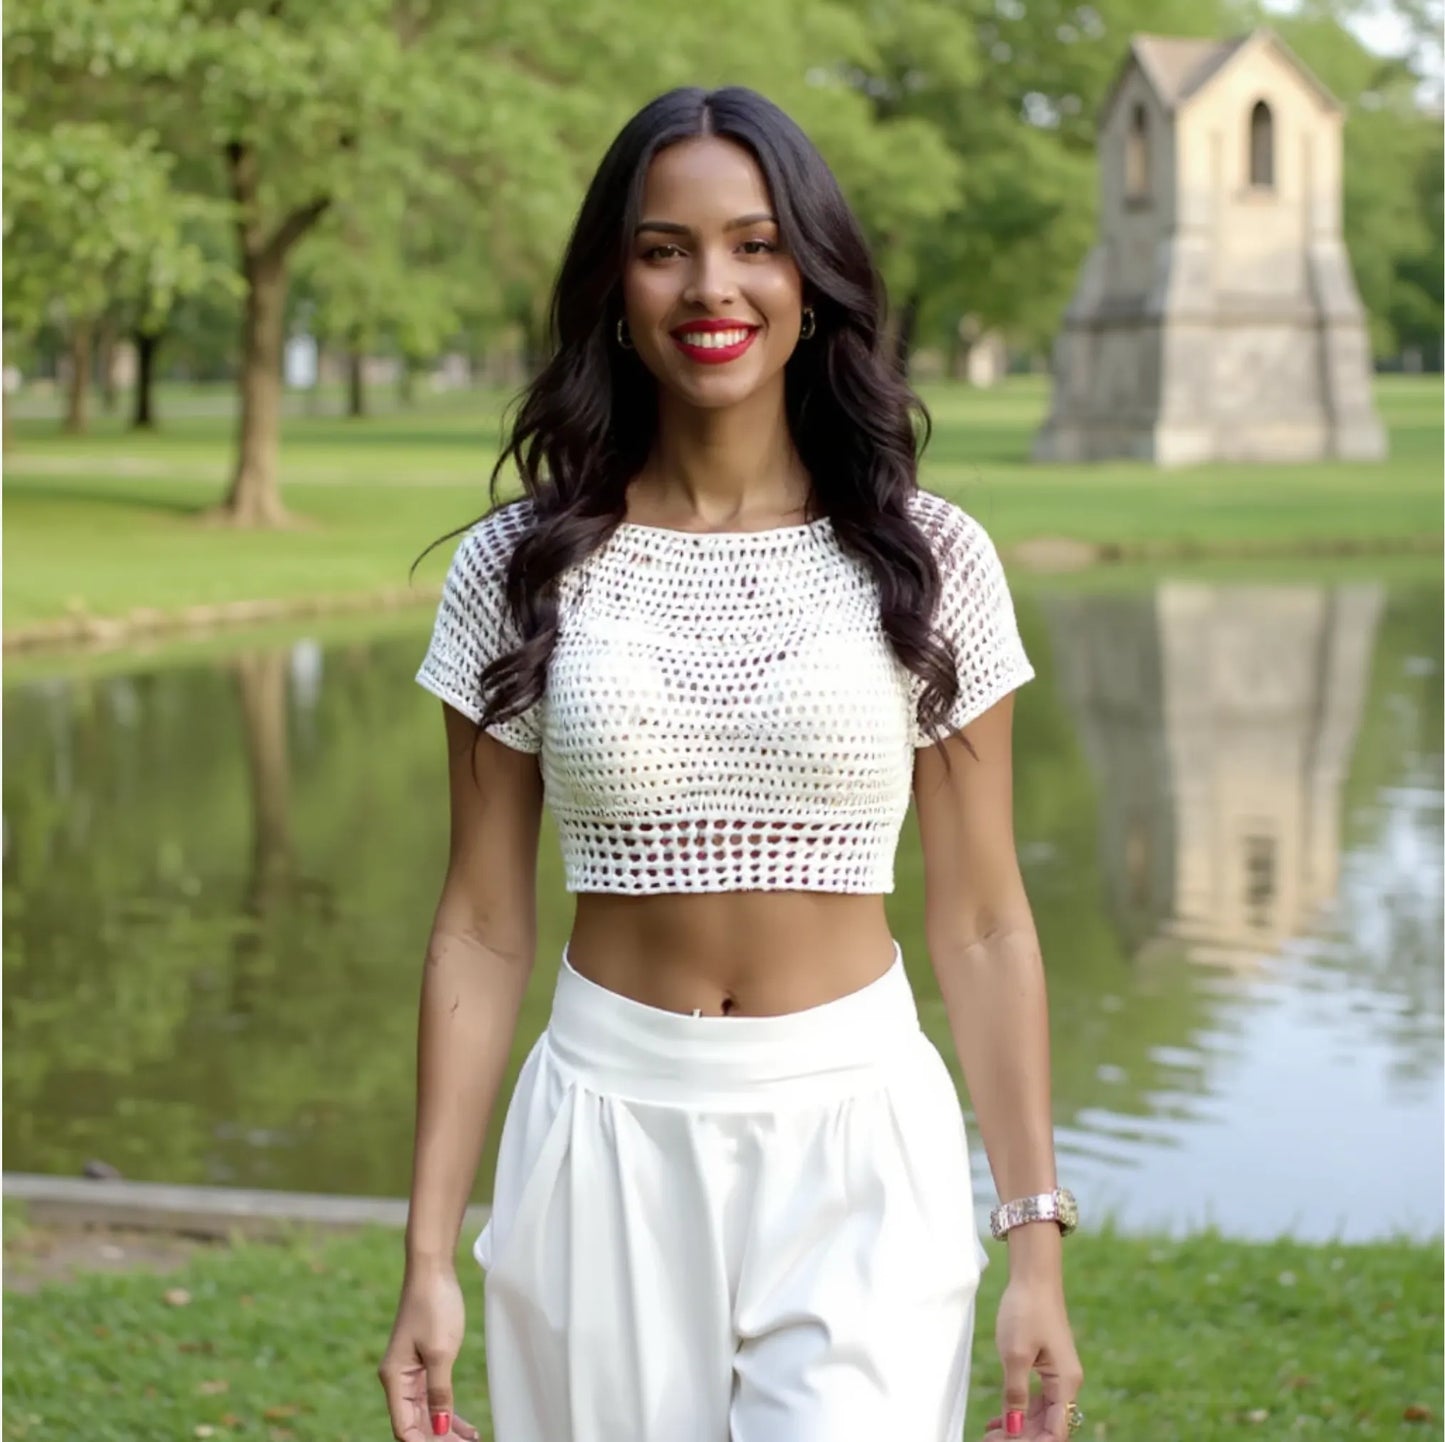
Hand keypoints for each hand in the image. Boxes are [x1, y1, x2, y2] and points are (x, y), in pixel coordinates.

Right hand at [378, 1265, 482, 1441]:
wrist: (432, 1270)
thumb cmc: (434, 1305)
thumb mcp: (440, 1352)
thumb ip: (440, 1393)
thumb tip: (439, 1428)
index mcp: (395, 1379)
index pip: (405, 1428)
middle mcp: (399, 1380)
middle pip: (416, 1424)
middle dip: (439, 1439)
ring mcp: (410, 1373)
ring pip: (426, 1414)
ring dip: (445, 1430)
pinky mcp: (423, 1363)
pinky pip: (433, 1397)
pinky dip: (448, 1413)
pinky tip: (466, 1427)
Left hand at [979, 1273, 1083, 1440]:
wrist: (1033, 1277)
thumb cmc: (1026, 1310)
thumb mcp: (1015, 1354)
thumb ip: (1015, 1394)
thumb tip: (1014, 1429)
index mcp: (1065, 1383)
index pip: (1056, 1432)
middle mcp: (1067, 1384)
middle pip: (1048, 1427)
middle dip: (1022, 1438)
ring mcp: (1058, 1375)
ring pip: (1041, 1415)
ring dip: (1018, 1428)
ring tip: (989, 1435)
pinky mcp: (1047, 1367)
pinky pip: (1036, 1400)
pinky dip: (1018, 1412)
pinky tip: (998, 1421)